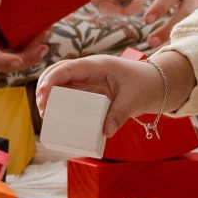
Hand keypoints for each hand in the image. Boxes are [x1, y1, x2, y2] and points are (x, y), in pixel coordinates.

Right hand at [0, 0, 44, 71]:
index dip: (1, 61)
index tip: (17, 61)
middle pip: (7, 60)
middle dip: (27, 57)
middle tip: (43, 46)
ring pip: (17, 54)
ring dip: (34, 49)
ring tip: (47, 30)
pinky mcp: (6, 34)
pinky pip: (21, 43)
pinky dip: (34, 39)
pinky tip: (45, 28)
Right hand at [37, 52, 177, 138]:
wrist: (155, 83)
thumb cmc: (145, 85)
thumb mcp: (134, 100)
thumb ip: (120, 114)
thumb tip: (106, 132)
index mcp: (97, 65)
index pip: (68, 68)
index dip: (52, 79)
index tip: (43, 95)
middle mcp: (88, 70)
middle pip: (58, 72)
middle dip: (45, 87)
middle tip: (42, 109)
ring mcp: (87, 79)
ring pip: (60, 81)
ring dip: (48, 93)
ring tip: (44, 113)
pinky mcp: (89, 89)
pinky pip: (69, 91)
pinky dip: (58, 99)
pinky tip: (53, 112)